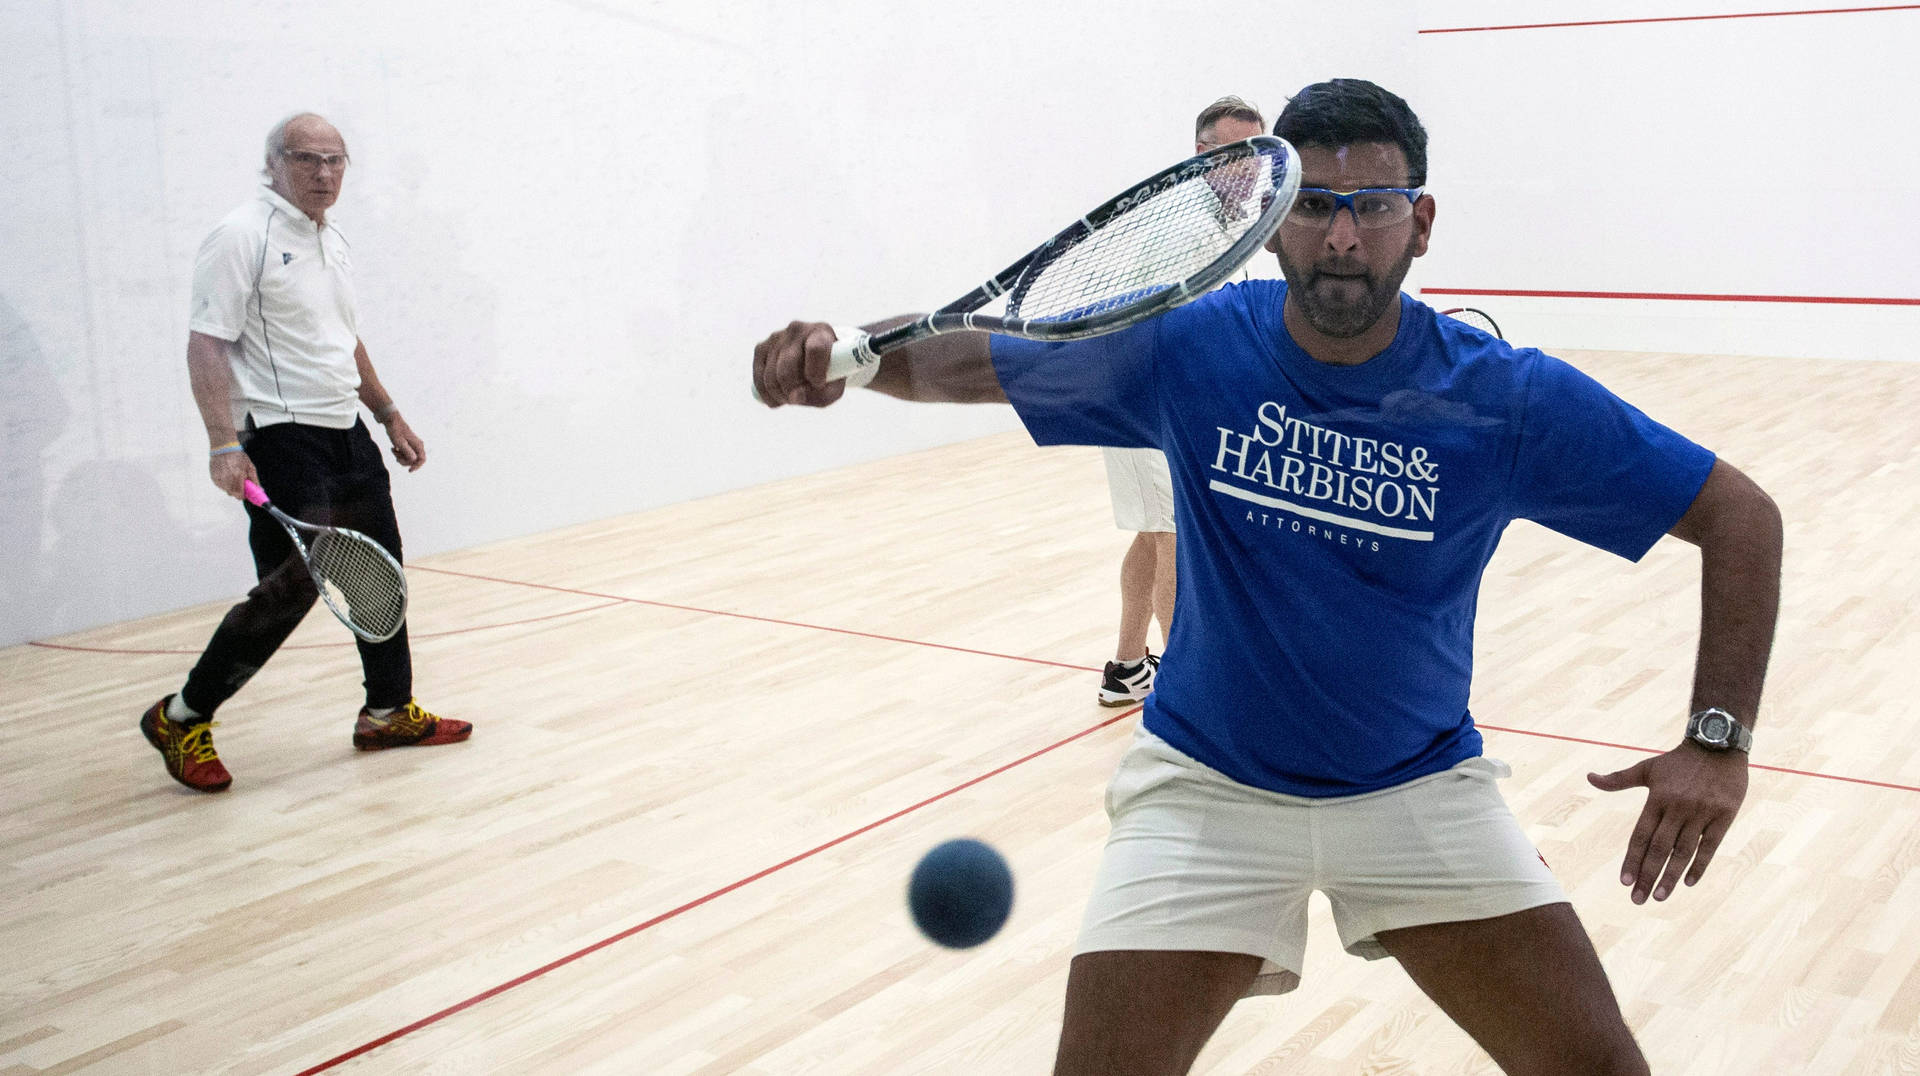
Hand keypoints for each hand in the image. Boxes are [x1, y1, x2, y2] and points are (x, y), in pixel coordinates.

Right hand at [209, 449, 257, 498]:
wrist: (223, 448)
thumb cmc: (239, 457)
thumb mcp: (250, 467)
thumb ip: (255, 480)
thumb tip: (260, 490)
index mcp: (237, 476)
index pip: (239, 495)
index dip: (243, 496)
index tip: (245, 494)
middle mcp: (227, 479)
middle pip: (232, 494)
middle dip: (237, 491)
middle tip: (239, 483)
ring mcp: (219, 479)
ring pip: (226, 490)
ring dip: (230, 486)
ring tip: (232, 475)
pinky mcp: (213, 478)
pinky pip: (220, 485)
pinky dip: (224, 483)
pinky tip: (226, 474)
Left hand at [383, 411, 425, 470]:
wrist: (390, 419)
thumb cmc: (395, 430)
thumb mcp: (399, 442)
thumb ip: (407, 451)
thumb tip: (414, 460)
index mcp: (418, 444)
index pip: (422, 459)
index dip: (417, 466)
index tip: (409, 470)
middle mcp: (417, 445)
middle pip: (414, 460)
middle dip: (404, 461)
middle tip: (396, 457)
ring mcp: (412, 444)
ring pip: (409, 457)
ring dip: (400, 457)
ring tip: (393, 450)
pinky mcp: (407, 443)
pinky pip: (405, 453)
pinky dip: (399, 453)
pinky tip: (393, 448)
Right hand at [753, 321, 847, 407]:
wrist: (815, 357)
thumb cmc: (829, 373)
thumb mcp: (834, 387)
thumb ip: (820, 395)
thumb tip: (795, 397)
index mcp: (821, 333)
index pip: (815, 349)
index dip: (815, 371)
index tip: (818, 384)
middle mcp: (797, 330)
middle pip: (788, 365)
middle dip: (792, 390)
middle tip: (799, 399)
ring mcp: (776, 336)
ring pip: (771, 375)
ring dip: (780, 395)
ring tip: (790, 399)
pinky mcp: (761, 347)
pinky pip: (758, 376)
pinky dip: (766, 394)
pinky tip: (776, 400)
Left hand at [1587, 743, 1748, 903]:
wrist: (1718, 744)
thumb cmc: (1678, 761)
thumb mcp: (1647, 768)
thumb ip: (1619, 779)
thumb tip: (1590, 778)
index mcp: (1657, 798)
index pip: (1641, 835)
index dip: (1632, 859)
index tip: (1624, 882)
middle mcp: (1678, 807)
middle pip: (1659, 848)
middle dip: (1647, 875)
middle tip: (1638, 899)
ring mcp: (1701, 812)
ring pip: (1684, 851)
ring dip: (1671, 876)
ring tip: (1659, 897)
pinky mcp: (1724, 816)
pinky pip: (1710, 846)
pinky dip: (1699, 866)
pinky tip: (1688, 883)